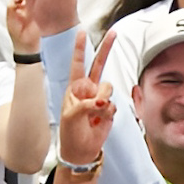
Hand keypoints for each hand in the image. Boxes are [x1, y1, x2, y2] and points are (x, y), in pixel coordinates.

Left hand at [57, 34, 114, 164]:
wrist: (81, 151)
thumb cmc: (70, 132)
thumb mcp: (71, 115)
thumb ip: (86, 104)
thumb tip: (103, 102)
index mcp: (74, 88)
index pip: (77, 64)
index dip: (79, 48)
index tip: (82, 32)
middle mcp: (88, 90)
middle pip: (98, 65)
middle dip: (106, 49)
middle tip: (114, 33)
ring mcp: (100, 99)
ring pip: (108, 88)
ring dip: (102, 100)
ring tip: (93, 114)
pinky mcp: (109, 109)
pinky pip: (113, 104)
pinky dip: (108, 113)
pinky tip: (100, 121)